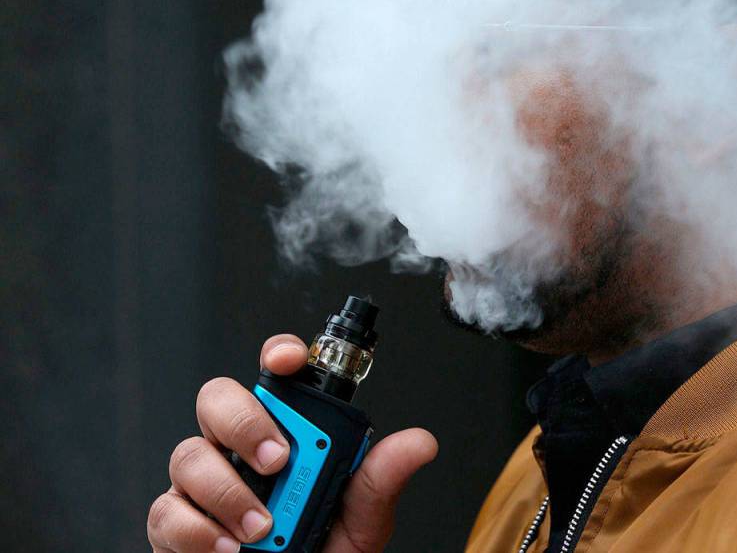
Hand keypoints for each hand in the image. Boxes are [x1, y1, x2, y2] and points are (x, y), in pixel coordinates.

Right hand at [147, 334, 437, 552]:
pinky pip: (166, 512)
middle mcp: (242, 454)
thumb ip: (379, 482)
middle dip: (244, 422)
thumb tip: (418, 443)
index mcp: (289, 439)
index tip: (288, 361)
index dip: (278, 356)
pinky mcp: (176, 527)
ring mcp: (204, 488)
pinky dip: (197, 531)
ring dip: (227, 491)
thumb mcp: (362, 525)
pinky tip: (229, 550)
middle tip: (277, 460)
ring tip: (261, 528)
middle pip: (219, 400)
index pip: (277, 378)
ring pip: (188, 455)